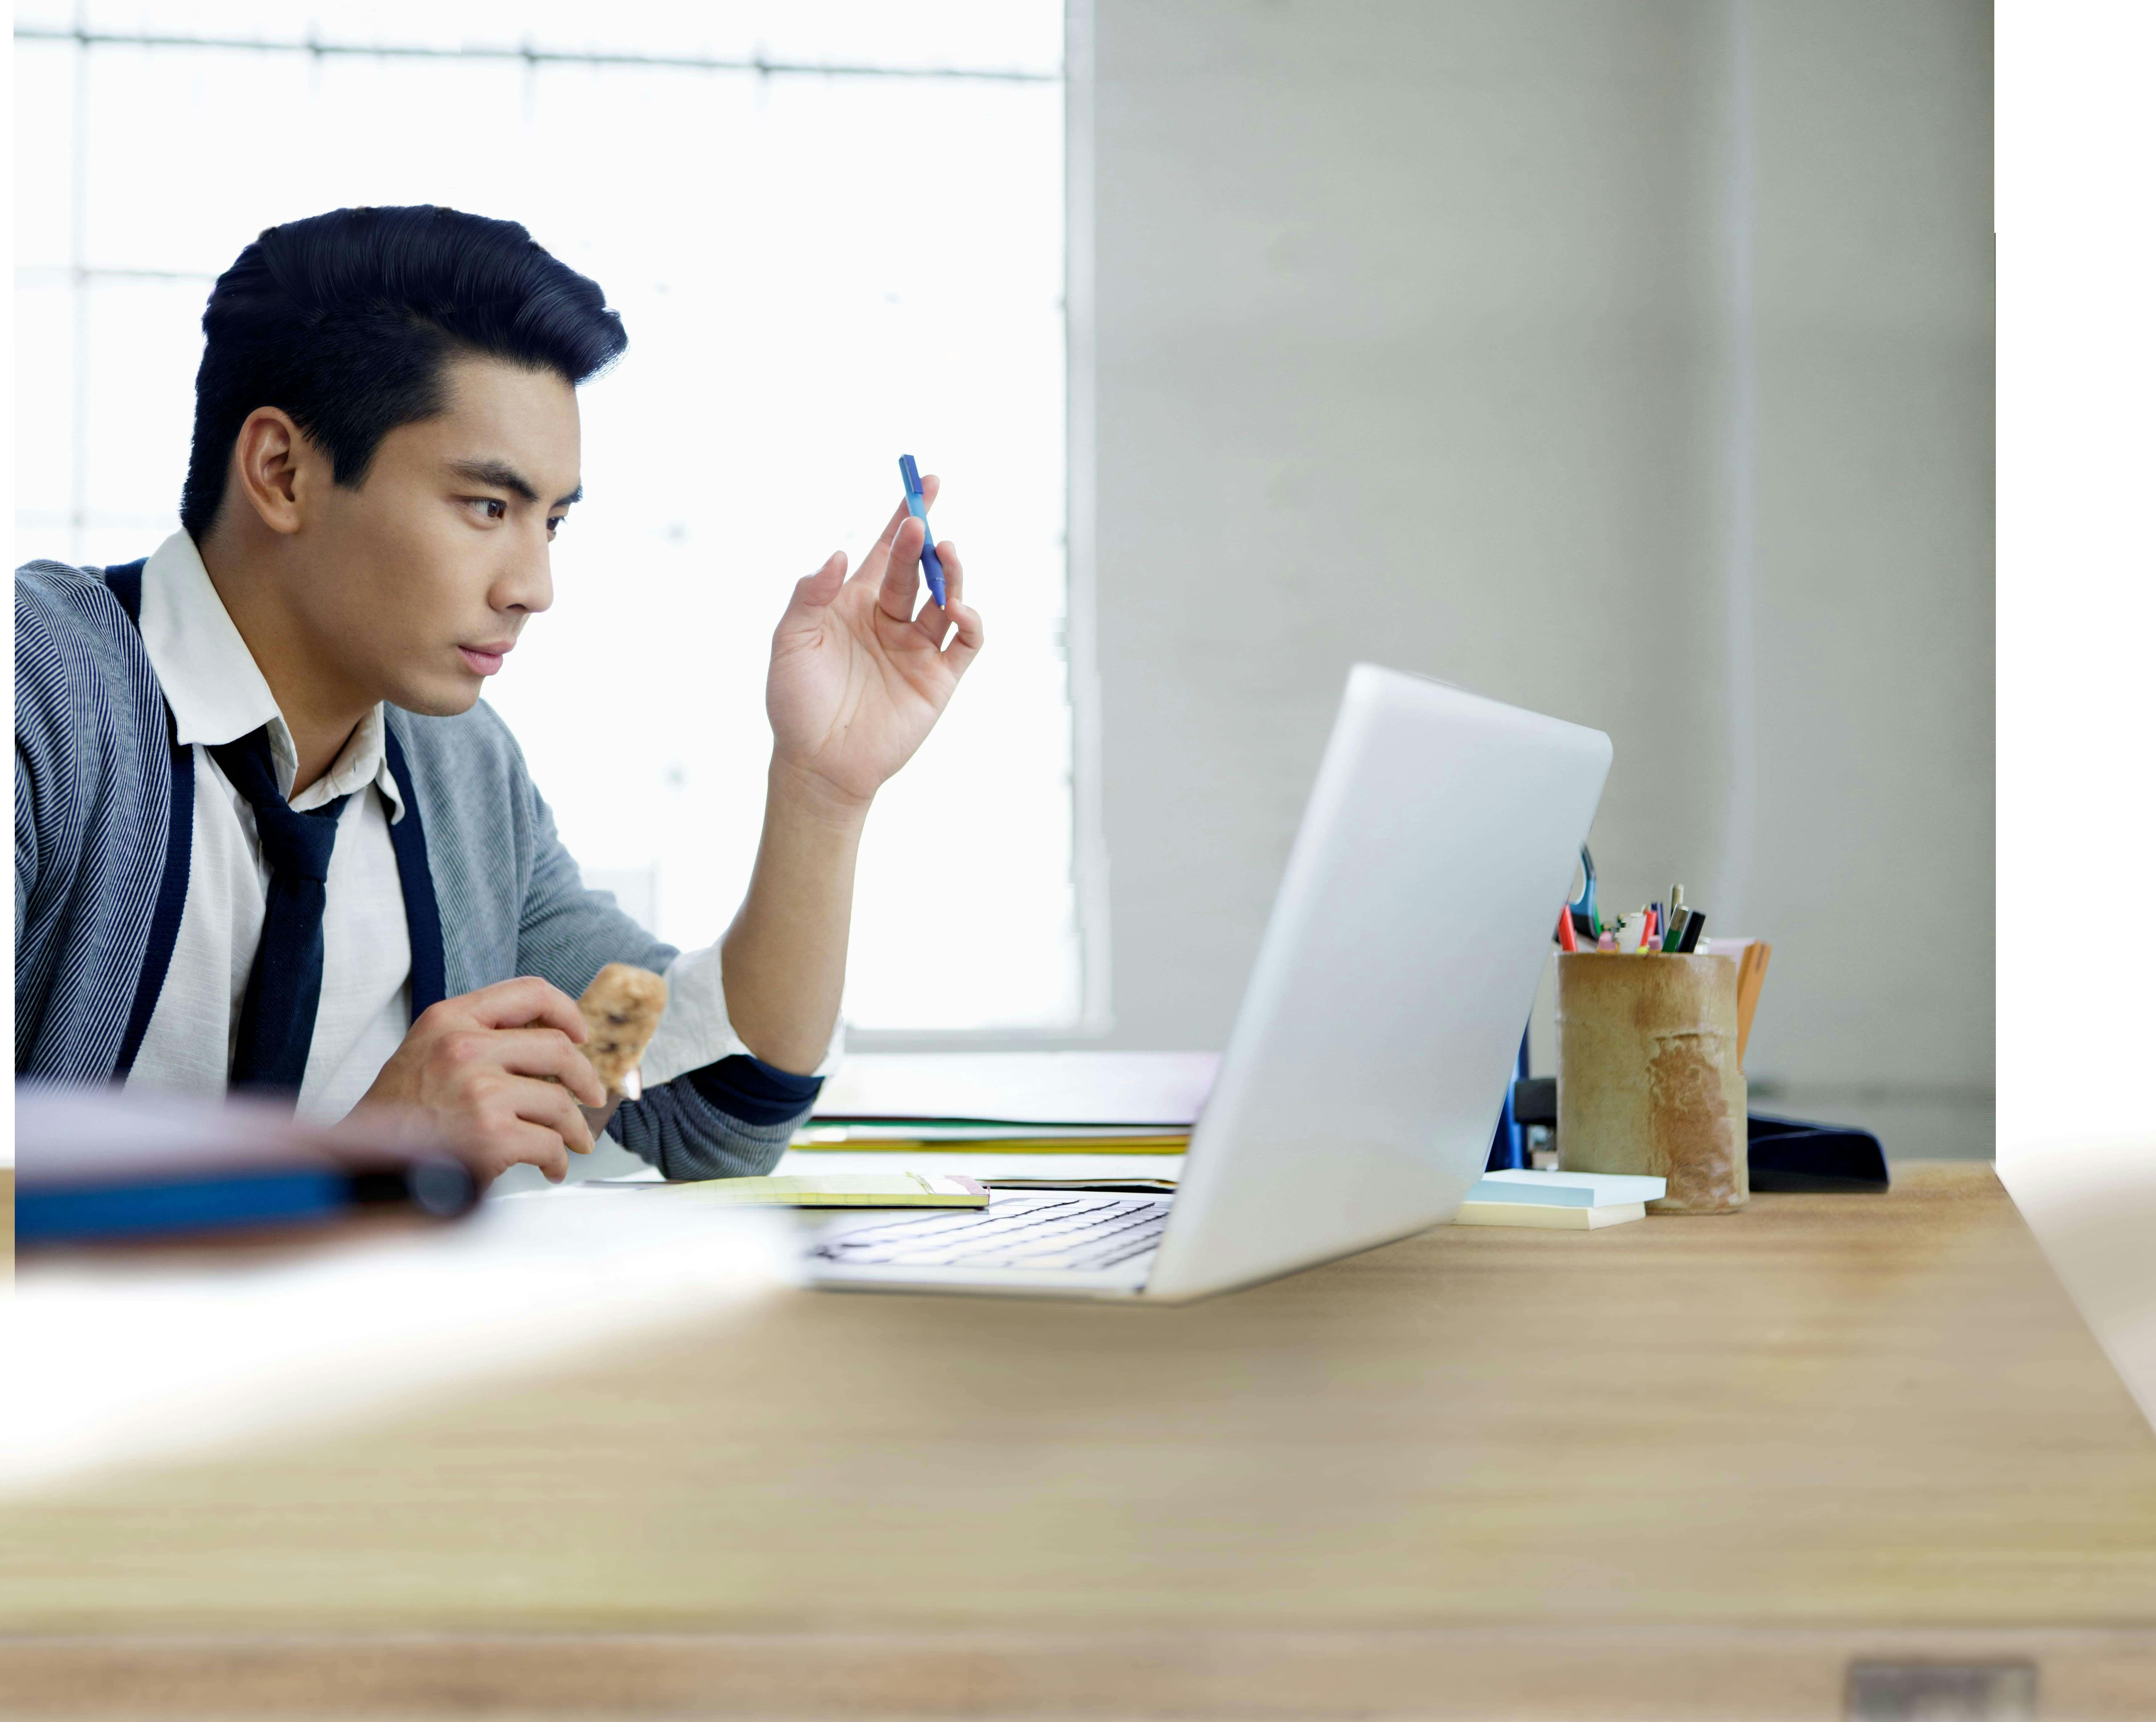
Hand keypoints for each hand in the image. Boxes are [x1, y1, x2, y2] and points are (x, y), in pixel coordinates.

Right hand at [352, 977, 607, 1184]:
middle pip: (557, 1048)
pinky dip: (558, 1159)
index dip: (566, 1011)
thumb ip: (478, 1037)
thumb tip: (548, 1044)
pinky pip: (548, 1143)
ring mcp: (478, 1091)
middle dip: (585, 1077)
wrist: (363, 1164)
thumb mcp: (427, 1051)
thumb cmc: (399, 1114)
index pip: (528, 992)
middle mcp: (463, 1048)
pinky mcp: (490, 1135)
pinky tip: (551, 1166)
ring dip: (574, 1127)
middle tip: (592, 1096)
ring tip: (573, 1142)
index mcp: (449, 1020)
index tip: (580, 1034)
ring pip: (559, 1101)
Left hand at [765, 475, 985, 807]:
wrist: (817, 762)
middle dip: (921, 541)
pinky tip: (956, 608)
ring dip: (950, 574)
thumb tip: (840, 554)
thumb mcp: (789, 640)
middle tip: (921, 526)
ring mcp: (918, 647)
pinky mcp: (939, 678)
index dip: (903, 516)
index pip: (885, 550)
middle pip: (915, 568)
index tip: (922, 483)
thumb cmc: (796, 701)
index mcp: (856, 603)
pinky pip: (965, 641)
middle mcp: (891, 619)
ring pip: (946, 598)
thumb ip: (811, 595)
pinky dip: (969, 620)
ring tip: (944, 556)